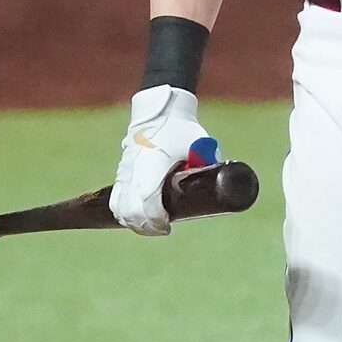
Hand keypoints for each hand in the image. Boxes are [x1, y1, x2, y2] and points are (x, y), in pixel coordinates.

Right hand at [110, 85, 216, 234]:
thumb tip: (225, 186)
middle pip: (130, 210)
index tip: (168, 226)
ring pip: (119, 207)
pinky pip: (116, 199)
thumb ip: (209, 163)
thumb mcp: (199, 144)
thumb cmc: (181, 129)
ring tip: (151, 226)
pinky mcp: (121, 173)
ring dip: (134, 222)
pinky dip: (123, 212)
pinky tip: (135, 220)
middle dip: (146, 225)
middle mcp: (134, 171)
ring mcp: (124, 172)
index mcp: (152, 165)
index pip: (147, 201)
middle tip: (163, 229)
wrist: (158, 113)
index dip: (156, 219)